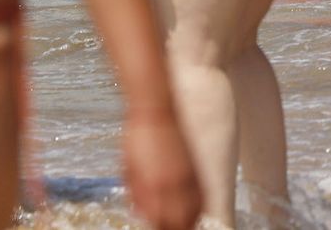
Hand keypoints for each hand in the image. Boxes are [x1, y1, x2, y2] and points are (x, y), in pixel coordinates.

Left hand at [123, 108, 200, 229]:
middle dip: (173, 229)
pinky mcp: (195, 169)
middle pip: (180, 222)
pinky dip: (198, 208)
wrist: (156, 112)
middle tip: (166, 229)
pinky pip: (201, 196)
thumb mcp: (129, 170)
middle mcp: (175, 185)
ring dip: (188, 222)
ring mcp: (188, 177)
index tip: (156, 229)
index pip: (161, 222)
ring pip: (194, 211)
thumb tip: (140, 214)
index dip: (160, 229)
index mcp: (155, 187)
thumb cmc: (137, 139)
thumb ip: (136, 195)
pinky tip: (194, 211)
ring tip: (183, 226)